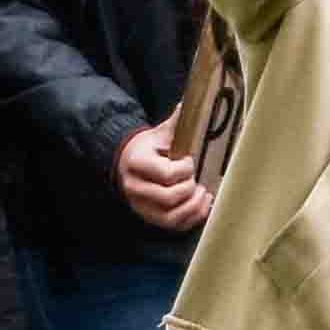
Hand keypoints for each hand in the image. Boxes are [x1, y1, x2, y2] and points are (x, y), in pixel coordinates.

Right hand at [112, 118, 211, 235]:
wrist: (126, 164)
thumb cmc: (148, 148)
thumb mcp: (158, 134)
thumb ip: (175, 122)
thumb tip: (189, 103)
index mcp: (137, 163)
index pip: (165, 174)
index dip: (184, 169)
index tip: (189, 161)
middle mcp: (135, 188)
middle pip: (168, 197)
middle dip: (188, 188)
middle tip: (195, 180)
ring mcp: (141, 206)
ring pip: (170, 217)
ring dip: (193, 207)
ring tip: (204, 194)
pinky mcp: (149, 217)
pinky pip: (173, 226)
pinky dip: (191, 218)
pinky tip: (202, 205)